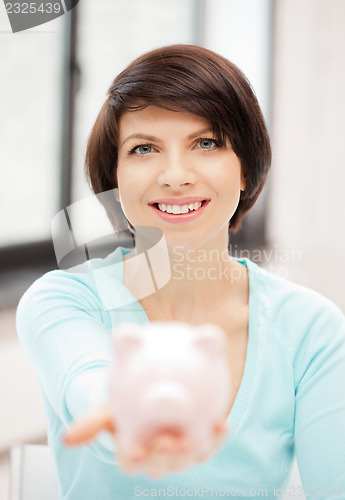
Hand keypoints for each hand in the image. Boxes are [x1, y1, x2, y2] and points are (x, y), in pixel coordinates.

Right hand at [63, 402, 226, 477]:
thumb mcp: (107, 409)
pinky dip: (216, 436)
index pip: (131, 462)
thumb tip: (66, 439)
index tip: (138, 450)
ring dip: (198, 448)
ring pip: (188, 457)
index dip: (135, 459)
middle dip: (169, 455)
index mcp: (133, 453)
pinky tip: (222, 423)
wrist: (148, 396)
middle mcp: (156, 458)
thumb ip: (92, 422)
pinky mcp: (198, 443)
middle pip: (162, 463)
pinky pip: (208, 442)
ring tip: (206, 433)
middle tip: (172, 439)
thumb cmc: (123, 404)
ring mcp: (179, 452)